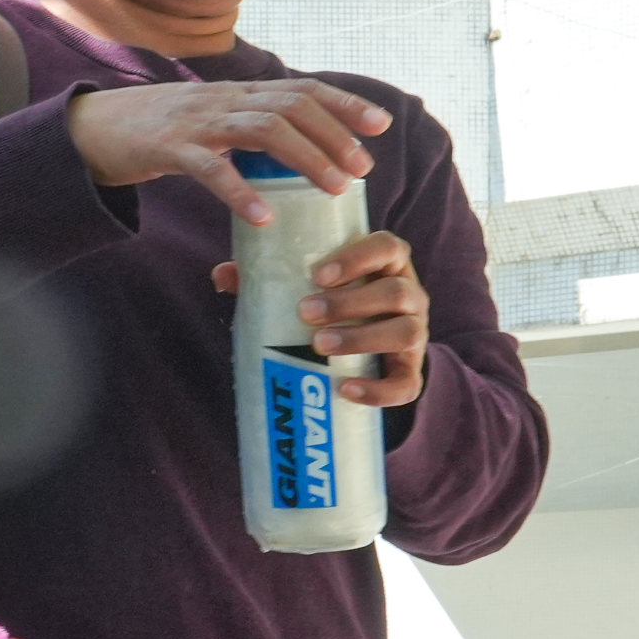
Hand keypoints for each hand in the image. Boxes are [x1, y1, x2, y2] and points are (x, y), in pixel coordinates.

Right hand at [64, 77, 392, 226]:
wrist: (87, 129)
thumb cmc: (152, 132)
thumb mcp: (206, 123)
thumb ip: (245, 133)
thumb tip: (292, 157)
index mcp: (235, 94)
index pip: (300, 88)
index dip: (344, 103)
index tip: (381, 124)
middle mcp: (222, 100)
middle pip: (291, 106)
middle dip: (334, 134)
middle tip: (363, 168)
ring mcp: (195, 122)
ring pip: (263, 130)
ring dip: (306, 158)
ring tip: (333, 189)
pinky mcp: (167, 149)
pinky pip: (211, 169)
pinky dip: (240, 193)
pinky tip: (262, 218)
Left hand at [214, 230, 430, 408]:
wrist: (367, 345)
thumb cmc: (332, 301)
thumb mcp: (307, 284)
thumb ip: (267, 276)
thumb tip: (222, 274)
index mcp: (387, 264)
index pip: (387, 247)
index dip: (358, 257)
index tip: (318, 274)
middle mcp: (410, 294)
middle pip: (396, 292)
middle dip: (350, 303)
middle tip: (305, 312)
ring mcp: (416, 332)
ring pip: (406, 332)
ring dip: (362, 339)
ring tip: (319, 345)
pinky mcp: (411, 370)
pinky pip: (407, 385)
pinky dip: (378, 390)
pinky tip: (345, 389)